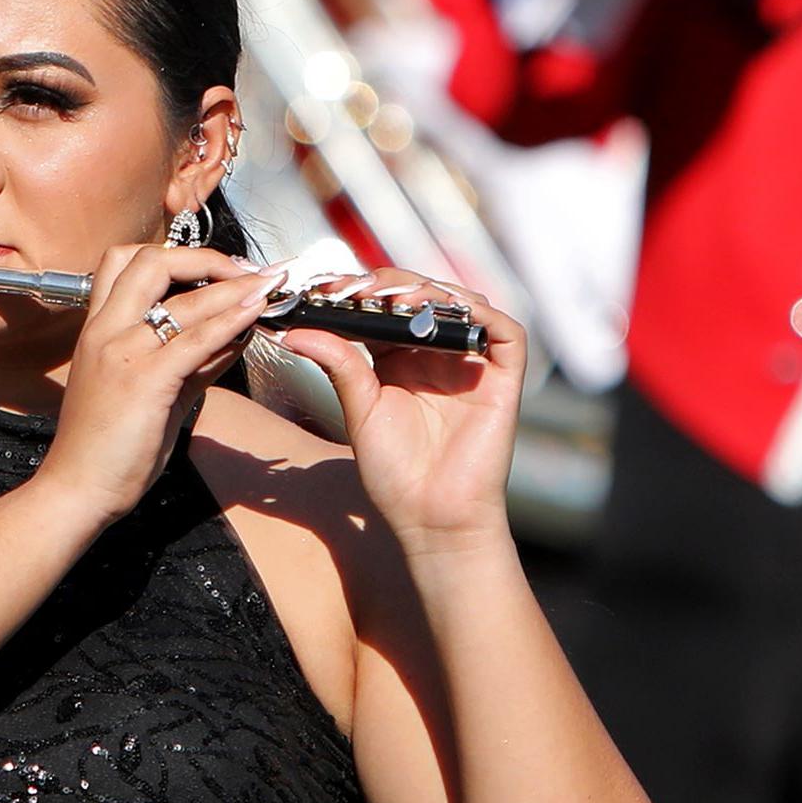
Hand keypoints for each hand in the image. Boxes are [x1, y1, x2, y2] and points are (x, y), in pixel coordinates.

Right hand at [33, 244, 276, 526]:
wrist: (77, 489)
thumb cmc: (105, 448)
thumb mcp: (151, 393)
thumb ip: (189, 363)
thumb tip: (231, 339)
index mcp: (98, 328)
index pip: (125, 262)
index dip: (174, 255)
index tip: (215, 268)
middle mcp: (107, 331)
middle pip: (152, 261)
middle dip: (205, 257)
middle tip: (244, 271)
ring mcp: (123, 352)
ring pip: (183, 298)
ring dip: (234, 286)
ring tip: (270, 283)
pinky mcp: (144, 380)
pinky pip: (194, 339)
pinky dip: (230, 320)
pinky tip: (254, 313)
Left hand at [280, 270, 522, 554]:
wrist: (431, 517)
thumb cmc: (395, 473)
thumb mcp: (360, 410)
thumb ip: (338, 365)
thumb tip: (296, 331)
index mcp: (400, 357)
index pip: (386, 306)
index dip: (361, 290)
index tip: (327, 287)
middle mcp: (437, 353)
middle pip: (423, 295)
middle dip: (391, 284)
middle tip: (360, 289)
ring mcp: (472, 363)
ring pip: (463, 303)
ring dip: (431, 292)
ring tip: (397, 301)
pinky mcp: (503, 378)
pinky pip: (505, 332)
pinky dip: (481, 314)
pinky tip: (447, 312)